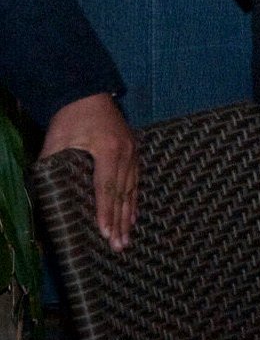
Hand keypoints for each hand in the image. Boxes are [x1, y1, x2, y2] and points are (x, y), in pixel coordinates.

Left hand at [40, 93, 137, 250]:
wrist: (87, 92)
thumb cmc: (70, 118)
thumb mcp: (56, 142)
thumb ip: (51, 168)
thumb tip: (43, 199)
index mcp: (109, 150)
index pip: (106, 188)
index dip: (105, 213)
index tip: (105, 235)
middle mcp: (126, 152)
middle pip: (122, 192)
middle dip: (119, 222)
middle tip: (119, 246)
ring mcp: (132, 150)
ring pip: (131, 188)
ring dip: (128, 215)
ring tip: (127, 237)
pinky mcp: (133, 148)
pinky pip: (136, 179)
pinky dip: (134, 198)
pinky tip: (134, 213)